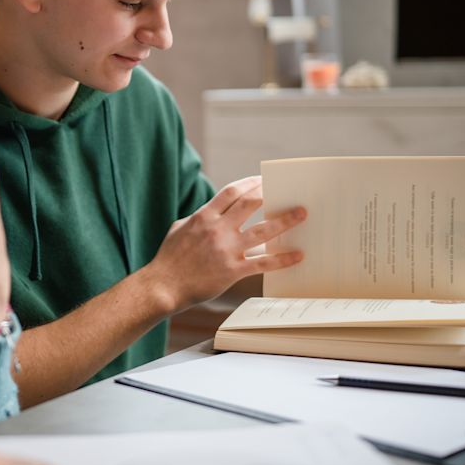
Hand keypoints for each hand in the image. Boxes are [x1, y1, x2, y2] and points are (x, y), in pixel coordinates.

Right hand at [142, 176, 305, 312]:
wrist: (163, 286)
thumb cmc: (169, 258)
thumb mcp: (179, 228)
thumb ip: (199, 218)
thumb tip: (213, 211)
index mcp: (203, 216)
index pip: (231, 191)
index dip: (250, 182)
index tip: (262, 179)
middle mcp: (217, 229)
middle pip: (250, 203)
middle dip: (270, 193)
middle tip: (286, 189)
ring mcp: (226, 250)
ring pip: (262, 230)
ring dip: (285, 220)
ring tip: (301, 213)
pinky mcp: (232, 271)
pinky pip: (263, 263)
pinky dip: (282, 258)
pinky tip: (297, 255)